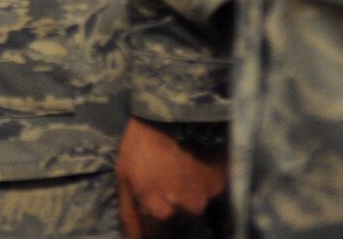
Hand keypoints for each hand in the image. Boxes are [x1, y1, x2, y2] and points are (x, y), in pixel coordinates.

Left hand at [116, 117, 226, 236]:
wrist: (165, 116)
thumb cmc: (138, 147)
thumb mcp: (123, 179)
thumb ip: (129, 216)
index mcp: (159, 212)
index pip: (154, 236)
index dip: (149, 227)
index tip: (148, 210)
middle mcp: (185, 211)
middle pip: (175, 225)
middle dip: (166, 214)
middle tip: (159, 188)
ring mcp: (204, 198)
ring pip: (190, 212)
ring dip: (182, 202)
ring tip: (172, 179)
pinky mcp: (218, 185)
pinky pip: (208, 196)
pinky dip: (199, 189)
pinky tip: (188, 174)